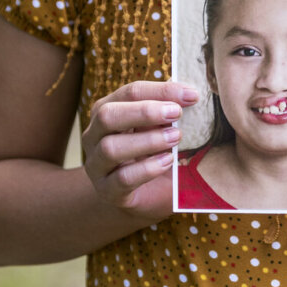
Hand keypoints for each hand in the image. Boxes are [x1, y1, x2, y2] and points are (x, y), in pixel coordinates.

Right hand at [82, 81, 199, 221]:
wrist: (144, 195)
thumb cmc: (153, 153)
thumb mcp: (160, 128)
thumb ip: (168, 111)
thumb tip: (189, 93)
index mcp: (108, 110)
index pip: (129, 93)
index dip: (160, 91)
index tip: (192, 95)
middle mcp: (94, 135)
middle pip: (107, 115)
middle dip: (144, 112)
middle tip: (177, 113)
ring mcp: (97, 164)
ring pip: (111, 147)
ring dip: (147, 140)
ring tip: (175, 138)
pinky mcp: (107, 190)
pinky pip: (122, 178)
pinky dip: (147, 168)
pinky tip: (168, 161)